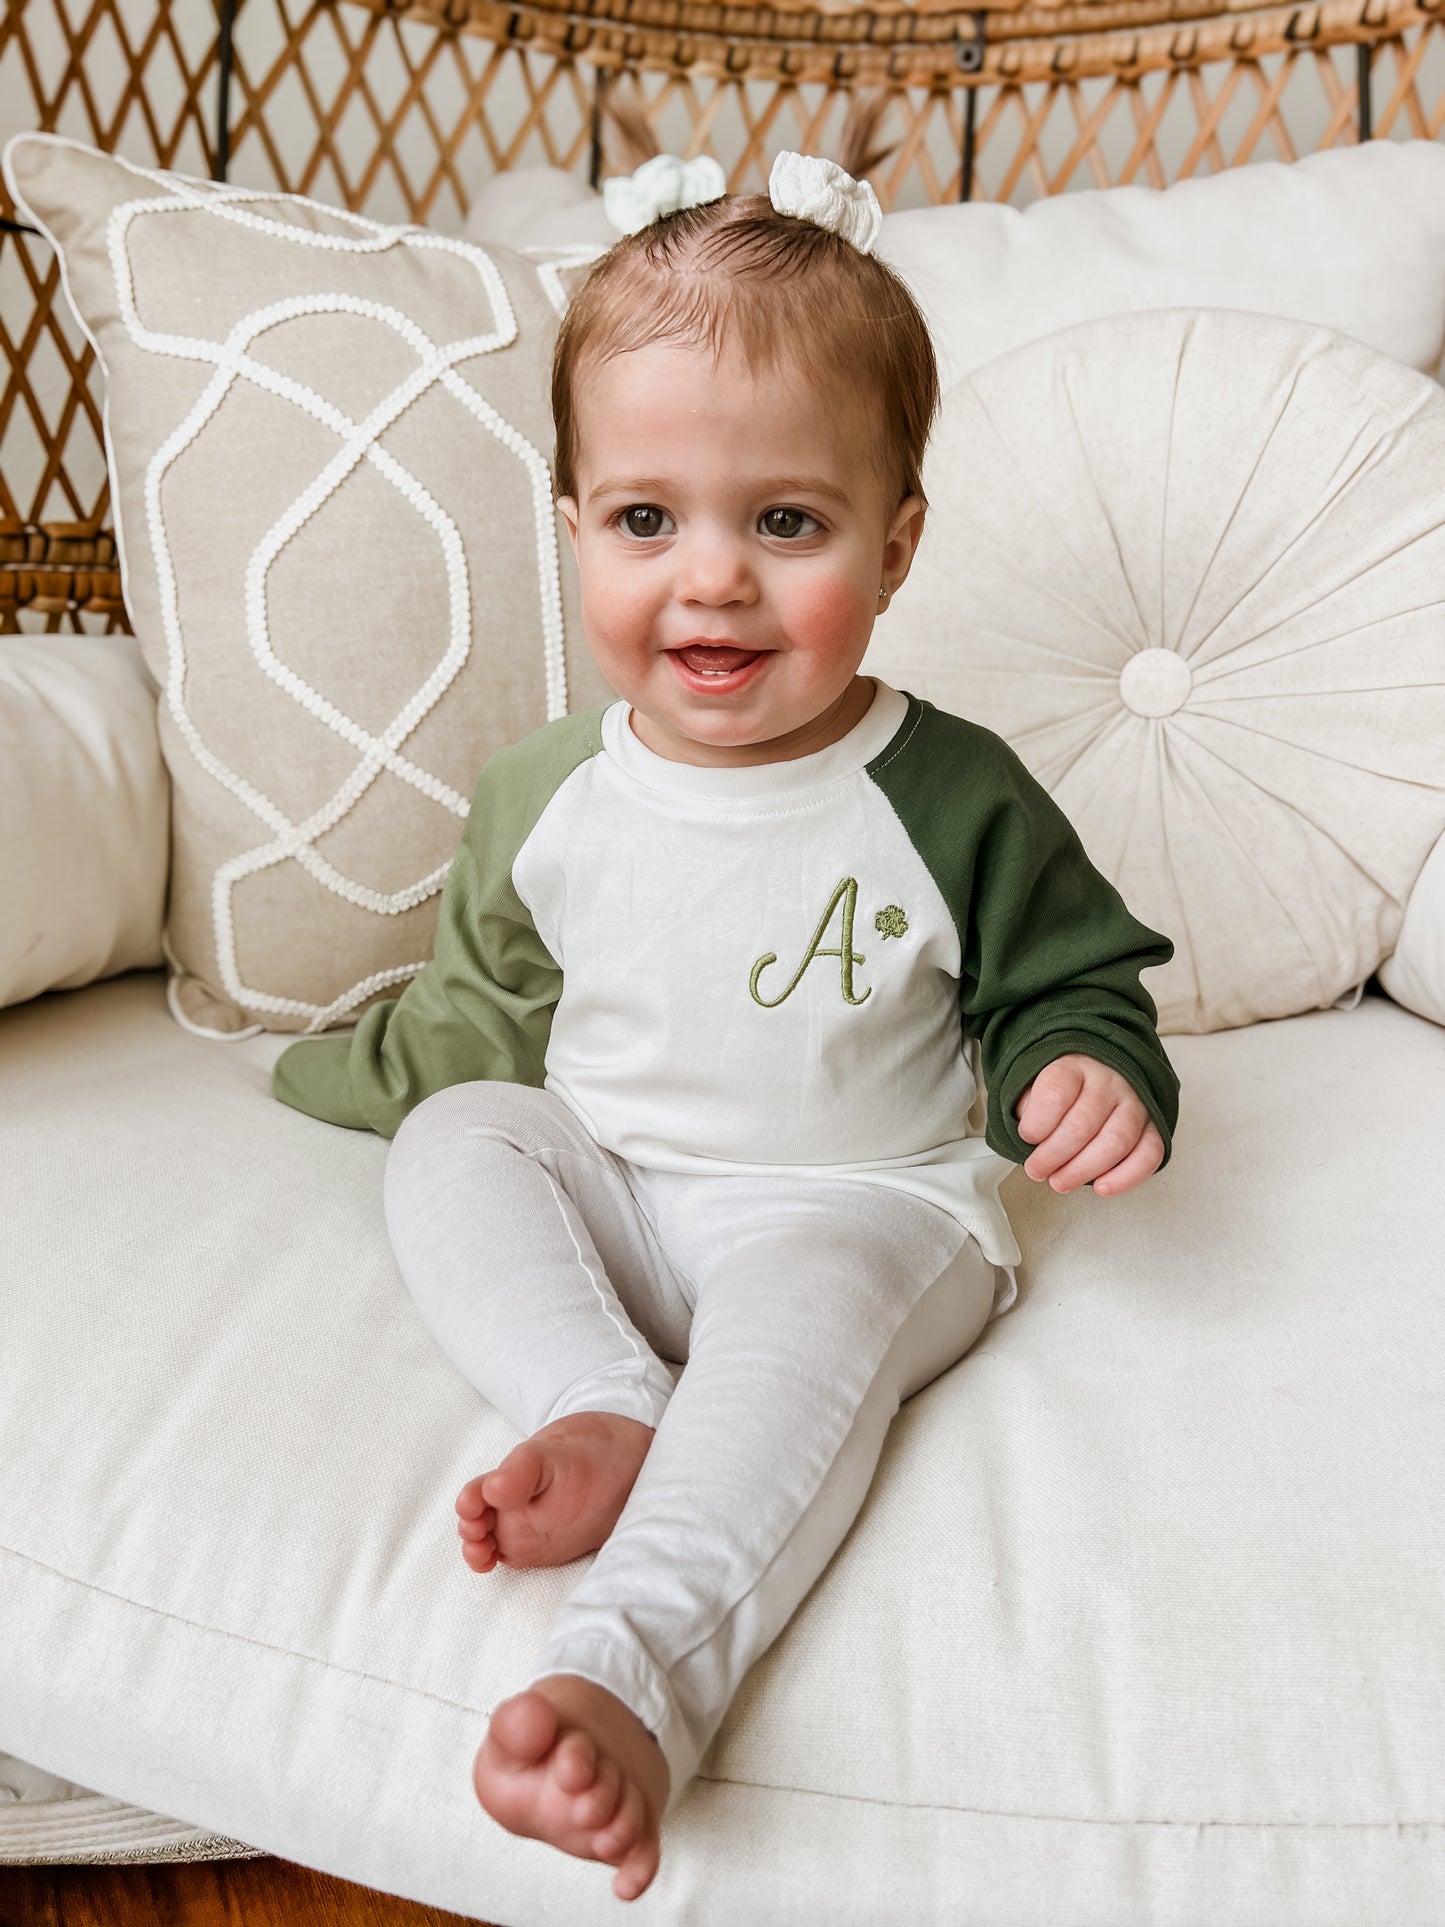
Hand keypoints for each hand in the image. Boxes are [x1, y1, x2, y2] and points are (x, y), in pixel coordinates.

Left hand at [1013, 1053, 1163, 1196]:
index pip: (1056, 1091)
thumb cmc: (1064, 1090)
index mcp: (1075, 1067)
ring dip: (1083, 1170)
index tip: (1026, 1136)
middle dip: (1053, 1155)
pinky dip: (1125, 1177)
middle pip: (1082, 1124)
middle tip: (1037, 1170)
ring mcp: (1134, 1104)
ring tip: (1061, 1182)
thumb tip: (1029, 1140)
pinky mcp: (1153, 1127)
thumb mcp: (1035, 1087)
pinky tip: (1102, 1186)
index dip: (1037, 1122)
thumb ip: (1029, 1109)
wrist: (1100, 1076)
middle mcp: (1108, 1082)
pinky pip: (1149, 1155)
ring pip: (1115, 1142)